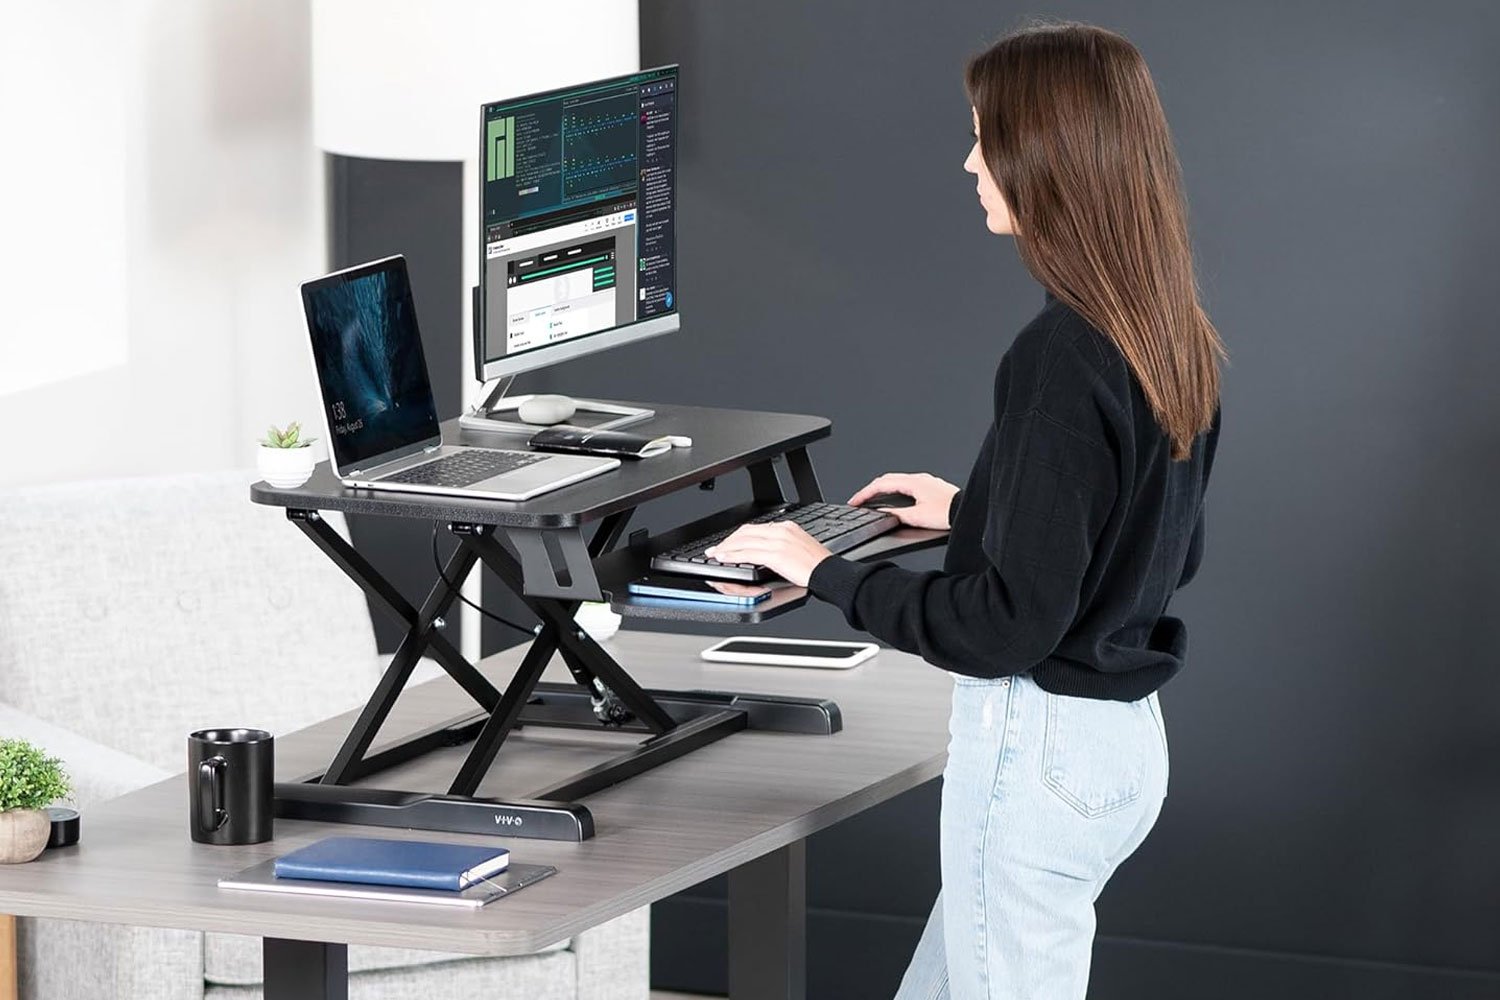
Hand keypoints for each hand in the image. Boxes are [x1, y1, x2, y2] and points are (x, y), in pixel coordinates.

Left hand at [705, 522, 832, 587]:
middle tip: (716, 549)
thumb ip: (782, 545)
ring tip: (715, 554)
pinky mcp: (775, 554)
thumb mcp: (799, 547)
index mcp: (787, 527)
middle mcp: (781, 531)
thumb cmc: (818, 565)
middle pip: (746, 532)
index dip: (738, 536)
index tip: (729, 542)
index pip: (756, 528)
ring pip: (743, 542)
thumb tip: (765, 551)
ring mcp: (778, 541)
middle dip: (728, 541)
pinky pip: (747, 553)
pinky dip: (732, 556)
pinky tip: (724, 559)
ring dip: (726, 548)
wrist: (829, 572)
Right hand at [848, 472, 959, 529]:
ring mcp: (926, 481)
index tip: (854, 501)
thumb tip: (884, 512)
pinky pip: (907, 484)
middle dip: (871, 490)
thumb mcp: (917, 517)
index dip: (864, 494)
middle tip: (860, 500)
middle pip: (887, 480)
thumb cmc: (948, 513)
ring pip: (897, 481)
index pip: (881, 485)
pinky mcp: (931, 487)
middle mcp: (919, 478)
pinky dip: (895, 490)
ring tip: (874, 499)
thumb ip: (897, 514)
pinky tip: (895, 499)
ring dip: (883, 489)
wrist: (968, 511)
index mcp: (913, 482)